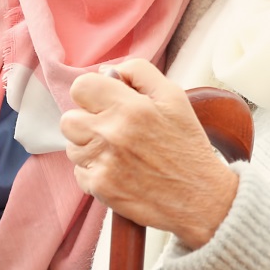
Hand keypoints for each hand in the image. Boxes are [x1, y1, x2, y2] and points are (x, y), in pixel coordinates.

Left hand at [59, 59, 238, 249]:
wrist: (201, 198)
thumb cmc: (187, 146)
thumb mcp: (174, 97)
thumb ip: (140, 73)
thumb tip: (107, 71)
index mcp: (131, 107)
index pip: (81, 87)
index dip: (92, 94)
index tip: (105, 103)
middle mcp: (113, 133)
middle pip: (69, 119)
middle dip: (86, 122)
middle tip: (111, 130)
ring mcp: (104, 163)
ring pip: (72, 147)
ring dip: (90, 148)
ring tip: (119, 153)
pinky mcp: (101, 188)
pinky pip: (80, 173)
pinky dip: (95, 173)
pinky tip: (120, 172)